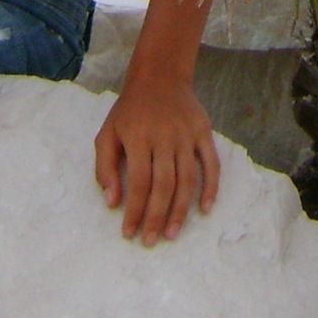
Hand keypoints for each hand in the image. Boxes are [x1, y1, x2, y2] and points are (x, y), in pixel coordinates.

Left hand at [94, 74, 219, 244]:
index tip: (129, 233)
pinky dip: (211, 188)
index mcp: (138, 138)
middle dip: (156, 217)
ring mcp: (186, 135)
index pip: (138, 182)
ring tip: (172, 233)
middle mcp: (164, 137)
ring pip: (187, 179)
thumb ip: (105, 167)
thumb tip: (113, 202)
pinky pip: (212, 164)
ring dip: (181, 210)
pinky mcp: (203, 132)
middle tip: (151, 241)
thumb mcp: (107, 133)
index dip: (134, 211)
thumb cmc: (129, 110)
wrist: (159, 76)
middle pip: (164, 185)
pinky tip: (205, 209)